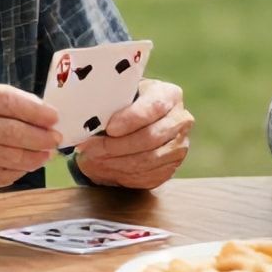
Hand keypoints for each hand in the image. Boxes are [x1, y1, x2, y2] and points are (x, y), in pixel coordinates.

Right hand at [0, 78, 60, 189]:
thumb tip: (37, 113)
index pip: (7, 100)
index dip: (35, 110)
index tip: (54, 116)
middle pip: (12, 131)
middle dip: (40, 137)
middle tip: (55, 139)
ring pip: (7, 156)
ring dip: (32, 157)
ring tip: (44, 154)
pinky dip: (15, 172)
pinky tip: (24, 167)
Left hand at [75, 79, 193, 188]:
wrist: (136, 122)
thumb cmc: (124, 105)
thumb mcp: (120, 94)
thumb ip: (110, 101)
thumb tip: (91, 117)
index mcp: (169, 94)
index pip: (154, 106)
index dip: (131, 119)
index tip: (109, 128)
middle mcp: (180, 120)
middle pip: (151, 137)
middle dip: (117, 146)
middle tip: (91, 148)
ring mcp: (179, 146)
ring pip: (148, 160)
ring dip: (116, 163)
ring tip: (93, 160)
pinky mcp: (171, 167)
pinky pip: (147, 177)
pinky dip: (123, 176)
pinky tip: (105, 168)